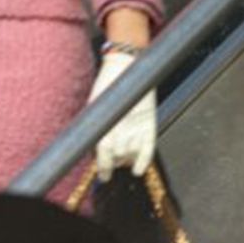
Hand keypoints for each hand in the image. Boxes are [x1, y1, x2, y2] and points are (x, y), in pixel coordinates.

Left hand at [87, 52, 155, 180]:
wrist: (126, 67)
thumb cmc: (106, 85)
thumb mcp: (93, 105)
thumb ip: (94, 126)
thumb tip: (93, 148)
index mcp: (106, 121)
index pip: (104, 152)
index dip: (103, 167)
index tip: (103, 176)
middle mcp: (122, 126)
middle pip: (117, 156)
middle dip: (111, 165)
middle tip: (108, 170)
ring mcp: (137, 125)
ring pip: (131, 154)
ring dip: (125, 162)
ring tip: (120, 163)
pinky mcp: (150, 123)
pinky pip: (148, 149)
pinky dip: (143, 161)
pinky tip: (136, 169)